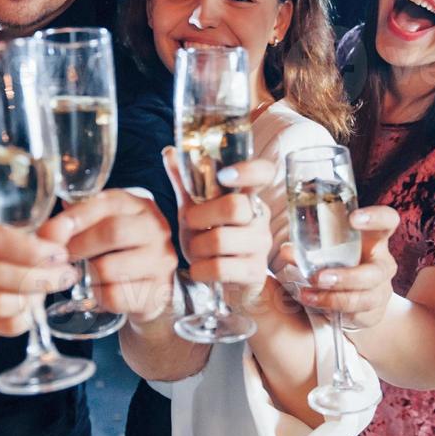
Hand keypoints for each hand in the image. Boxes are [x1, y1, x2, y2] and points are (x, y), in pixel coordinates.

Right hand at [0, 206, 77, 336]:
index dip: (31, 250)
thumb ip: (45, 232)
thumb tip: (63, 228)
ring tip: (48, 290)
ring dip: (33, 300)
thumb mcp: (24, 230)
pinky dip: (27, 317)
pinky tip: (34, 305)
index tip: (60, 254)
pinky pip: (2, 324)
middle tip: (66, 275)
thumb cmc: (5, 244)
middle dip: (41, 278)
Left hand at [37, 189, 176, 320]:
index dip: (73, 219)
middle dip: (77, 246)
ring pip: (109, 268)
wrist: (147, 287)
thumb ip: (78, 220)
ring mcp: (161, 261)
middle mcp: (156, 229)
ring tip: (75, 276)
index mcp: (139, 205)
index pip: (105, 204)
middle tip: (58, 258)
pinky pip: (115, 296)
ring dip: (83, 274)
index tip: (48, 233)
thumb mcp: (102, 226)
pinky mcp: (158, 292)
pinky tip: (92, 292)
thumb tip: (47, 232)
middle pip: (112, 233)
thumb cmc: (117, 251)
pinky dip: (96, 296)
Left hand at [163, 150, 276, 310]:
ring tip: (195, 250)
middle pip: (234, 207)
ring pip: (222, 240)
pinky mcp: (255, 272)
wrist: (228, 284)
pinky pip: (220, 268)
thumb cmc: (211, 239)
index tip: (223, 175)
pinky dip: (200, 269)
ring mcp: (261, 245)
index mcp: (249, 195)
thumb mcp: (196, 209)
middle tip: (191, 225)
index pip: (264, 172)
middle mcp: (260, 217)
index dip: (248, 170)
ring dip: (197, 246)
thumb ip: (185, 182)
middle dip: (200, 217)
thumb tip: (170, 151)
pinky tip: (199, 268)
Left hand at [292, 205, 398, 326]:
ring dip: (335, 297)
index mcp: (374, 240)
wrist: (350, 301)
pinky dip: (332, 310)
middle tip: (319, 277)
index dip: (376, 217)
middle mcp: (382, 264)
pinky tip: (313, 303)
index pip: (388, 221)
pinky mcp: (374, 313)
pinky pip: (357, 314)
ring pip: (366, 296)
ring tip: (307, 295)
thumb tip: (287, 251)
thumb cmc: (337, 265)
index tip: (353, 218)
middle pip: (377, 270)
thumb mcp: (325, 252)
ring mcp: (381, 290)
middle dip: (347, 276)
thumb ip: (307, 249)